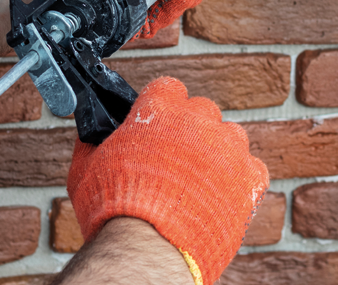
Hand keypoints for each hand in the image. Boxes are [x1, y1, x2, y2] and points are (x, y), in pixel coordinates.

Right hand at [67, 77, 268, 284]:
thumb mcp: (85, 169)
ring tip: (199, 181)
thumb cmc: (114, 211)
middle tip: (175, 159)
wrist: (147, 250)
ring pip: (229, 136)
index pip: (168, 88)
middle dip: (189, 130)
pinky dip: (240, 179)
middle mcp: (197, 120)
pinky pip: (251, 168)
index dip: (162, 106)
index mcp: (159, 109)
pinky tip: (221, 195)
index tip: (158, 123)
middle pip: (201, 111)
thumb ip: (92, 144)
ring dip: (217, 151)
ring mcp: (227, 147)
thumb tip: (90, 137)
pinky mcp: (248, 178)